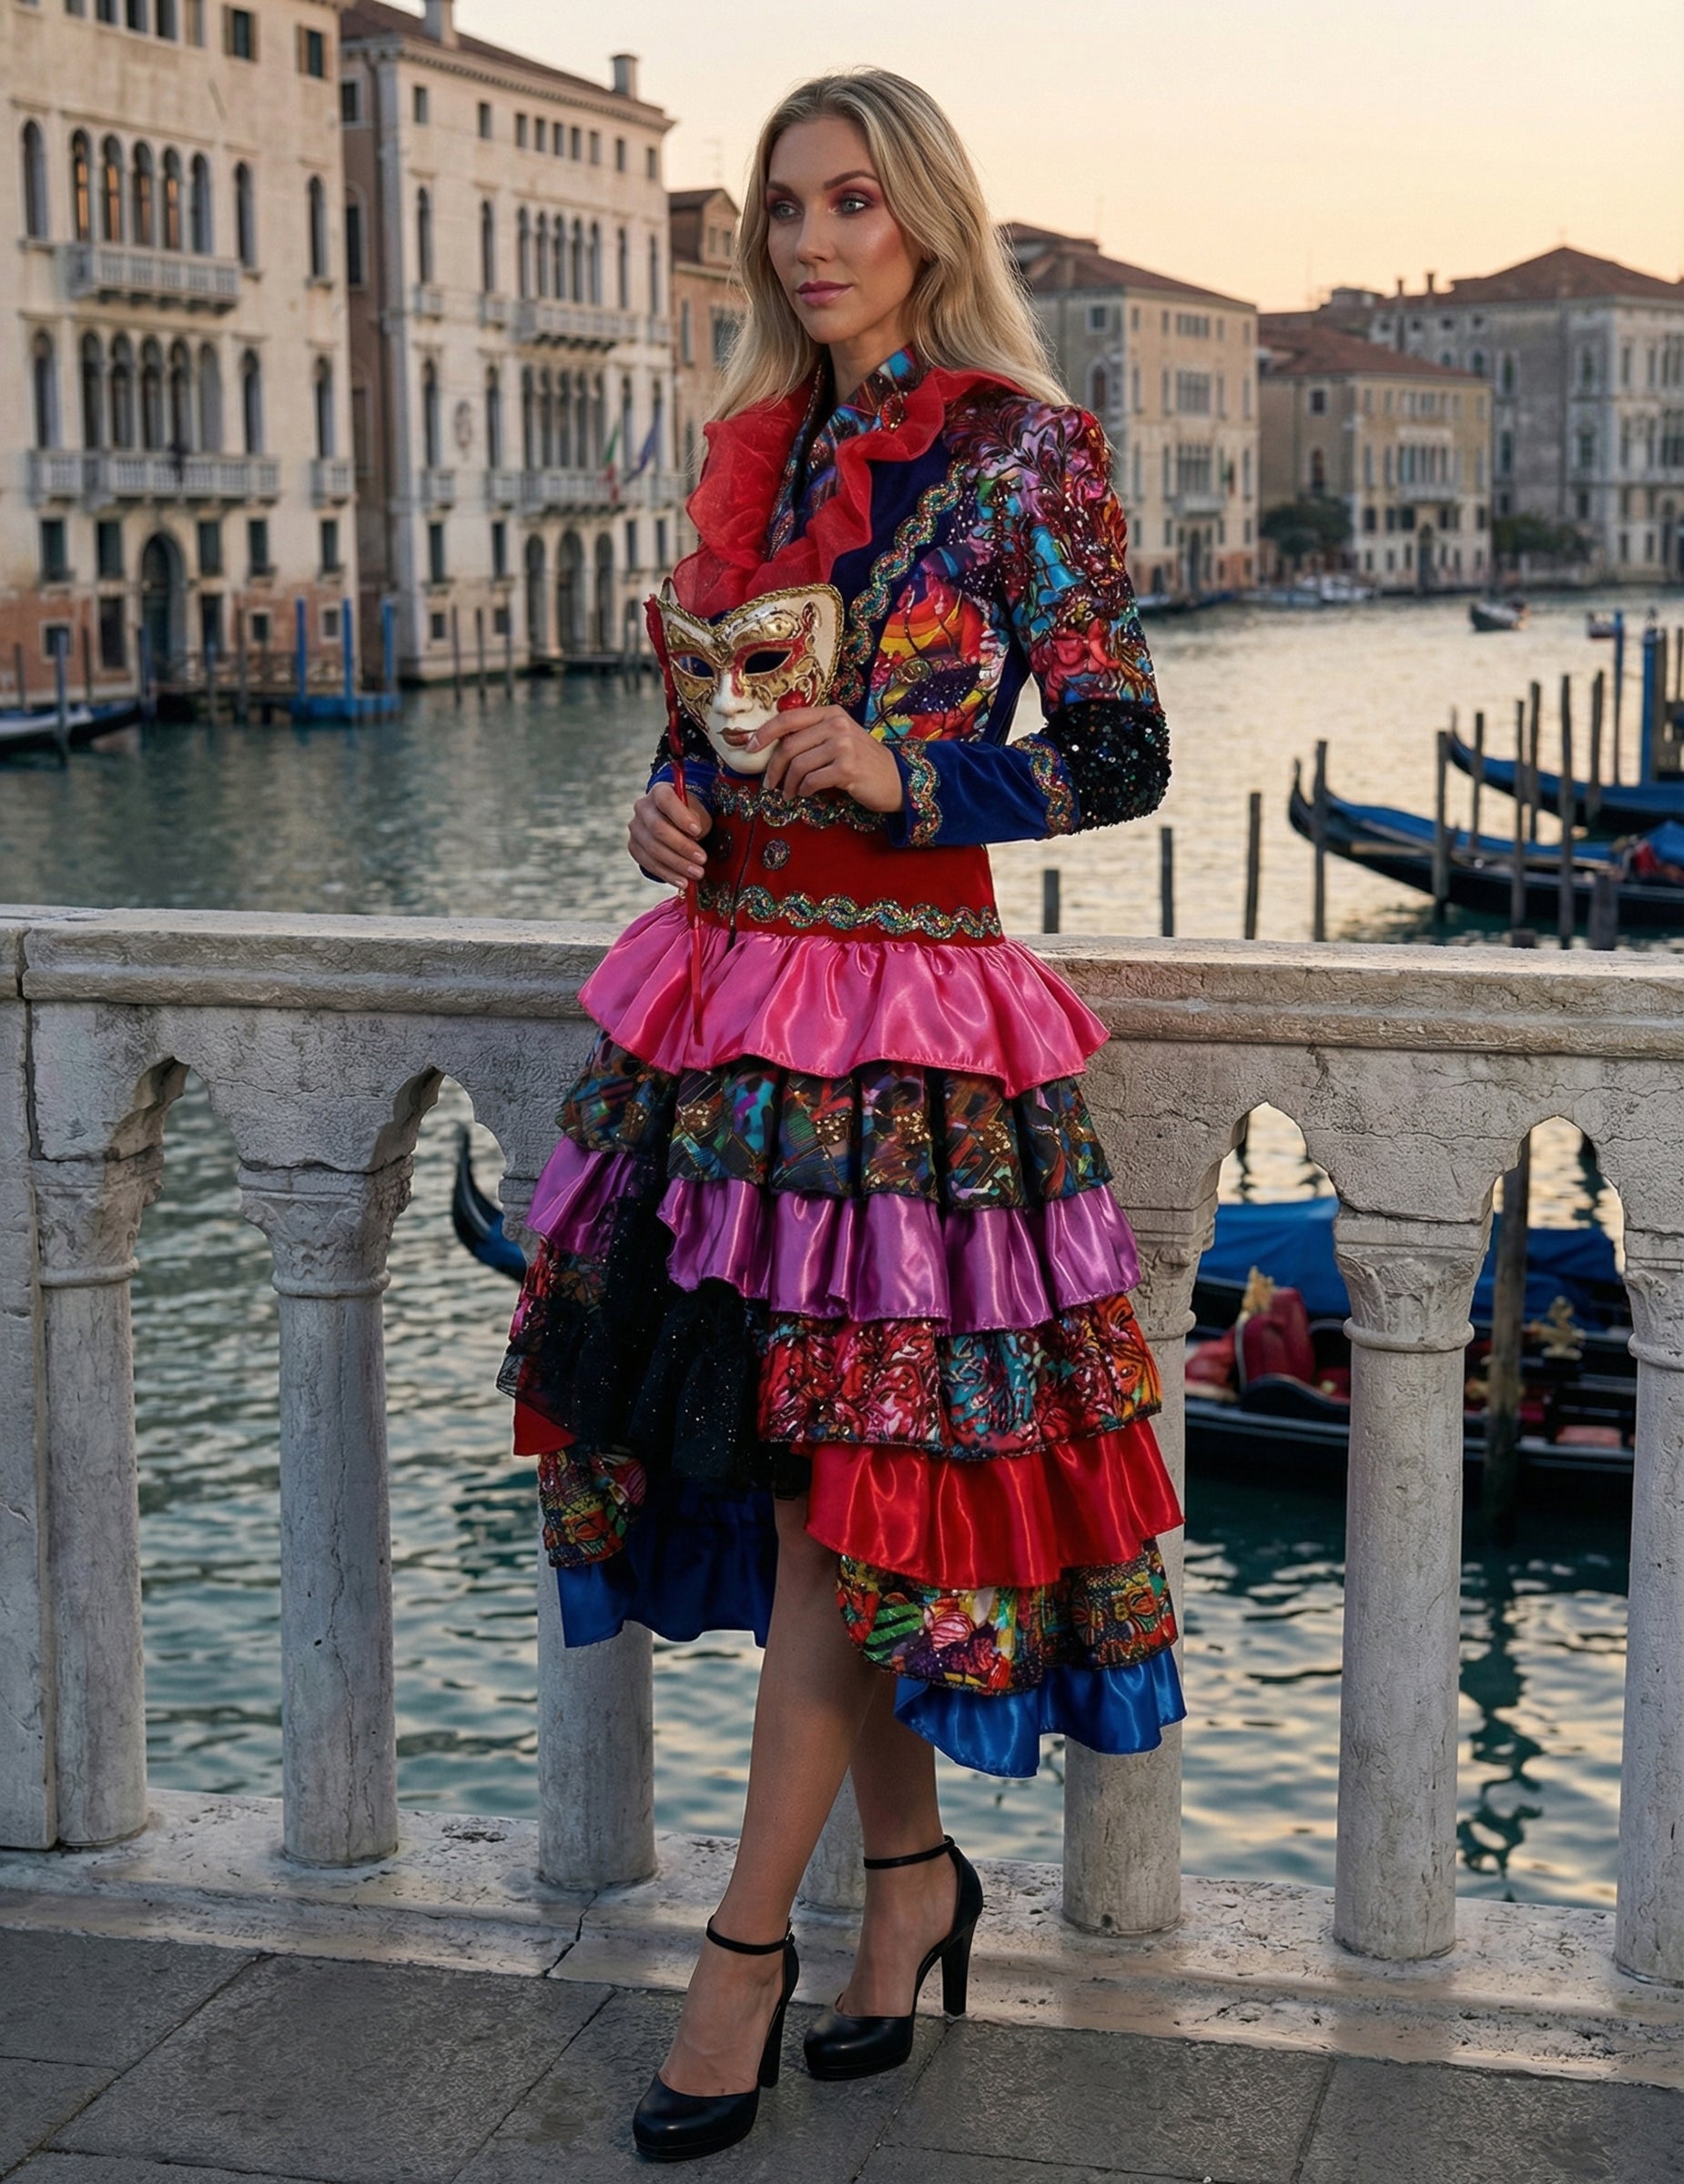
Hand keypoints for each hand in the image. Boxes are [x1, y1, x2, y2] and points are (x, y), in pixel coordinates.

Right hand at [629, 779, 710, 886]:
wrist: (675, 825)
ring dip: (677, 864)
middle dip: (682, 846)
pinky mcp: (634, 847)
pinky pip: (648, 863)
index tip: (697, 831)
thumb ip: (695, 821)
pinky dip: (667, 874)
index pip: (666, 801)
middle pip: (658, 828)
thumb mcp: (697, 814)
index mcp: (660, 792)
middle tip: (702, 860)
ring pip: (653, 849)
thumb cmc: (690, 817)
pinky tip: (683, 882)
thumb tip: (694, 839)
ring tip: (697, 874)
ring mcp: (635, 828)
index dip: (681, 816)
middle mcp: (642, 807)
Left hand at [751, 706, 904, 811]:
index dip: (764, 733)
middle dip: (773, 768)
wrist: (897, 778)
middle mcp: (837, 724)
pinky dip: (804, 790)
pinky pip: (812, 781)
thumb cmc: (862, 761)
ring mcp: (843, 745)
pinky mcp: (847, 768)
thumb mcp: (839, 738)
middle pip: (789, 746)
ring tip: (788, 794)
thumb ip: (812, 736)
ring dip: (788, 784)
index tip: (750, 748)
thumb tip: (774, 747)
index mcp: (831, 713)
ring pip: (798, 766)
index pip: (788, 718)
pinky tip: (805, 794)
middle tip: (769, 784)